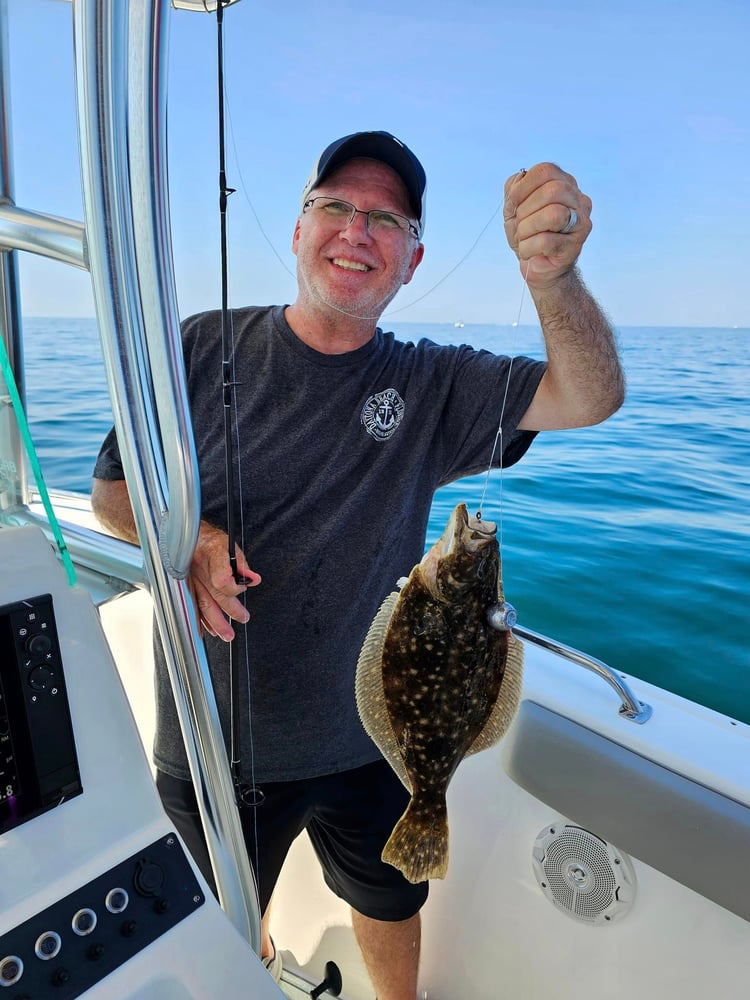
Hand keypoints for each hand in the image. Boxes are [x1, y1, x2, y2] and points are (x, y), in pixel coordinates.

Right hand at [189, 521, 260, 641]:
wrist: (187, 536)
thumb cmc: (209, 540)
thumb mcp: (230, 545)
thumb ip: (242, 564)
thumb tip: (253, 579)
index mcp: (211, 555)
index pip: (222, 580)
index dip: (234, 588)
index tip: (242, 587)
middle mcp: (199, 569)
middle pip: (215, 596)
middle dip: (231, 611)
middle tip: (243, 619)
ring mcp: (190, 580)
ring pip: (203, 604)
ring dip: (216, 622)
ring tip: (226, 634)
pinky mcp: (185, 586)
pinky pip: (192, 605)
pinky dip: (200, 620)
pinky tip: (206, 631)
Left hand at [503, 162, 591, 289]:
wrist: (538, 267)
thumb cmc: (529, 234)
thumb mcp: (515, 208)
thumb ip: (514, 188)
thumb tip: (519, 182)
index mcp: (564, 184)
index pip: (545, 171)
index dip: (523, 187)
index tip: (513, 205)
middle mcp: (578, 200)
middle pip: (552, 191)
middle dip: (525, 210)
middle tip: (519, 225)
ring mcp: (581, 223)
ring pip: (553, 215)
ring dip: (527, 229)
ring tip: (523, 239)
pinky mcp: (574, 246)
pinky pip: (546, 242)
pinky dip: (528, 248)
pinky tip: (528, 251)